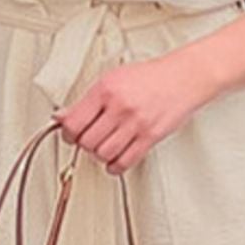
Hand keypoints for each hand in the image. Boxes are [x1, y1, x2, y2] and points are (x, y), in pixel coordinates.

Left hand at [55, 46, 215, 175]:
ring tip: (103, 148)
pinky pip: (125, 162)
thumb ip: (88, 100)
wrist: (182, 78)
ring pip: (104, 154)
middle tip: (88, 141)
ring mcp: (136, 123)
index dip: (68, 133)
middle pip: (87, 142)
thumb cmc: (149, 77)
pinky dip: (115, 166)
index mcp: (106, 89)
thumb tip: (62, 117)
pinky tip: (114, 161)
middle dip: (84, 145)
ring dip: (99, 155)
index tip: (70, 134)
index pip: (74, 122)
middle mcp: (120, 106)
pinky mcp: (150, 137)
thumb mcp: (113, 79)